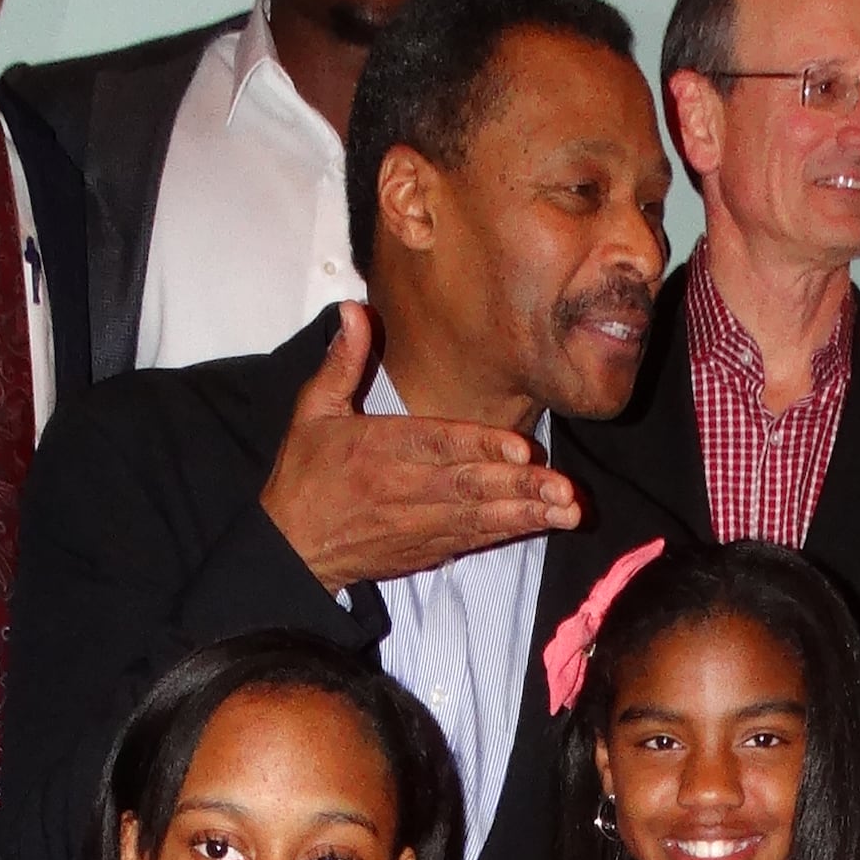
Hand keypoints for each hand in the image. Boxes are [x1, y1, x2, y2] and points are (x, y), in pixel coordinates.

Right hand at [258, 301, 578, 590]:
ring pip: (480, 518)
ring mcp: (418, 524)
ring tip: (568, 511)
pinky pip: (473, 539)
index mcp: (377, 450)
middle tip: (564, 488)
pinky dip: (508, 533)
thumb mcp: (311, 412)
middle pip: (469, 486)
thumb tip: (353, 310)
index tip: (521, 449)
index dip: (480, 447)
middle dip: (520, 487)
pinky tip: (542, 525)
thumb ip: (342, 362)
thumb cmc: (304, 476)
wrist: (291, 549)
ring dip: (526, 515)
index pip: (437, 445)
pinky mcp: (427, 548)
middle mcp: (402, 490)